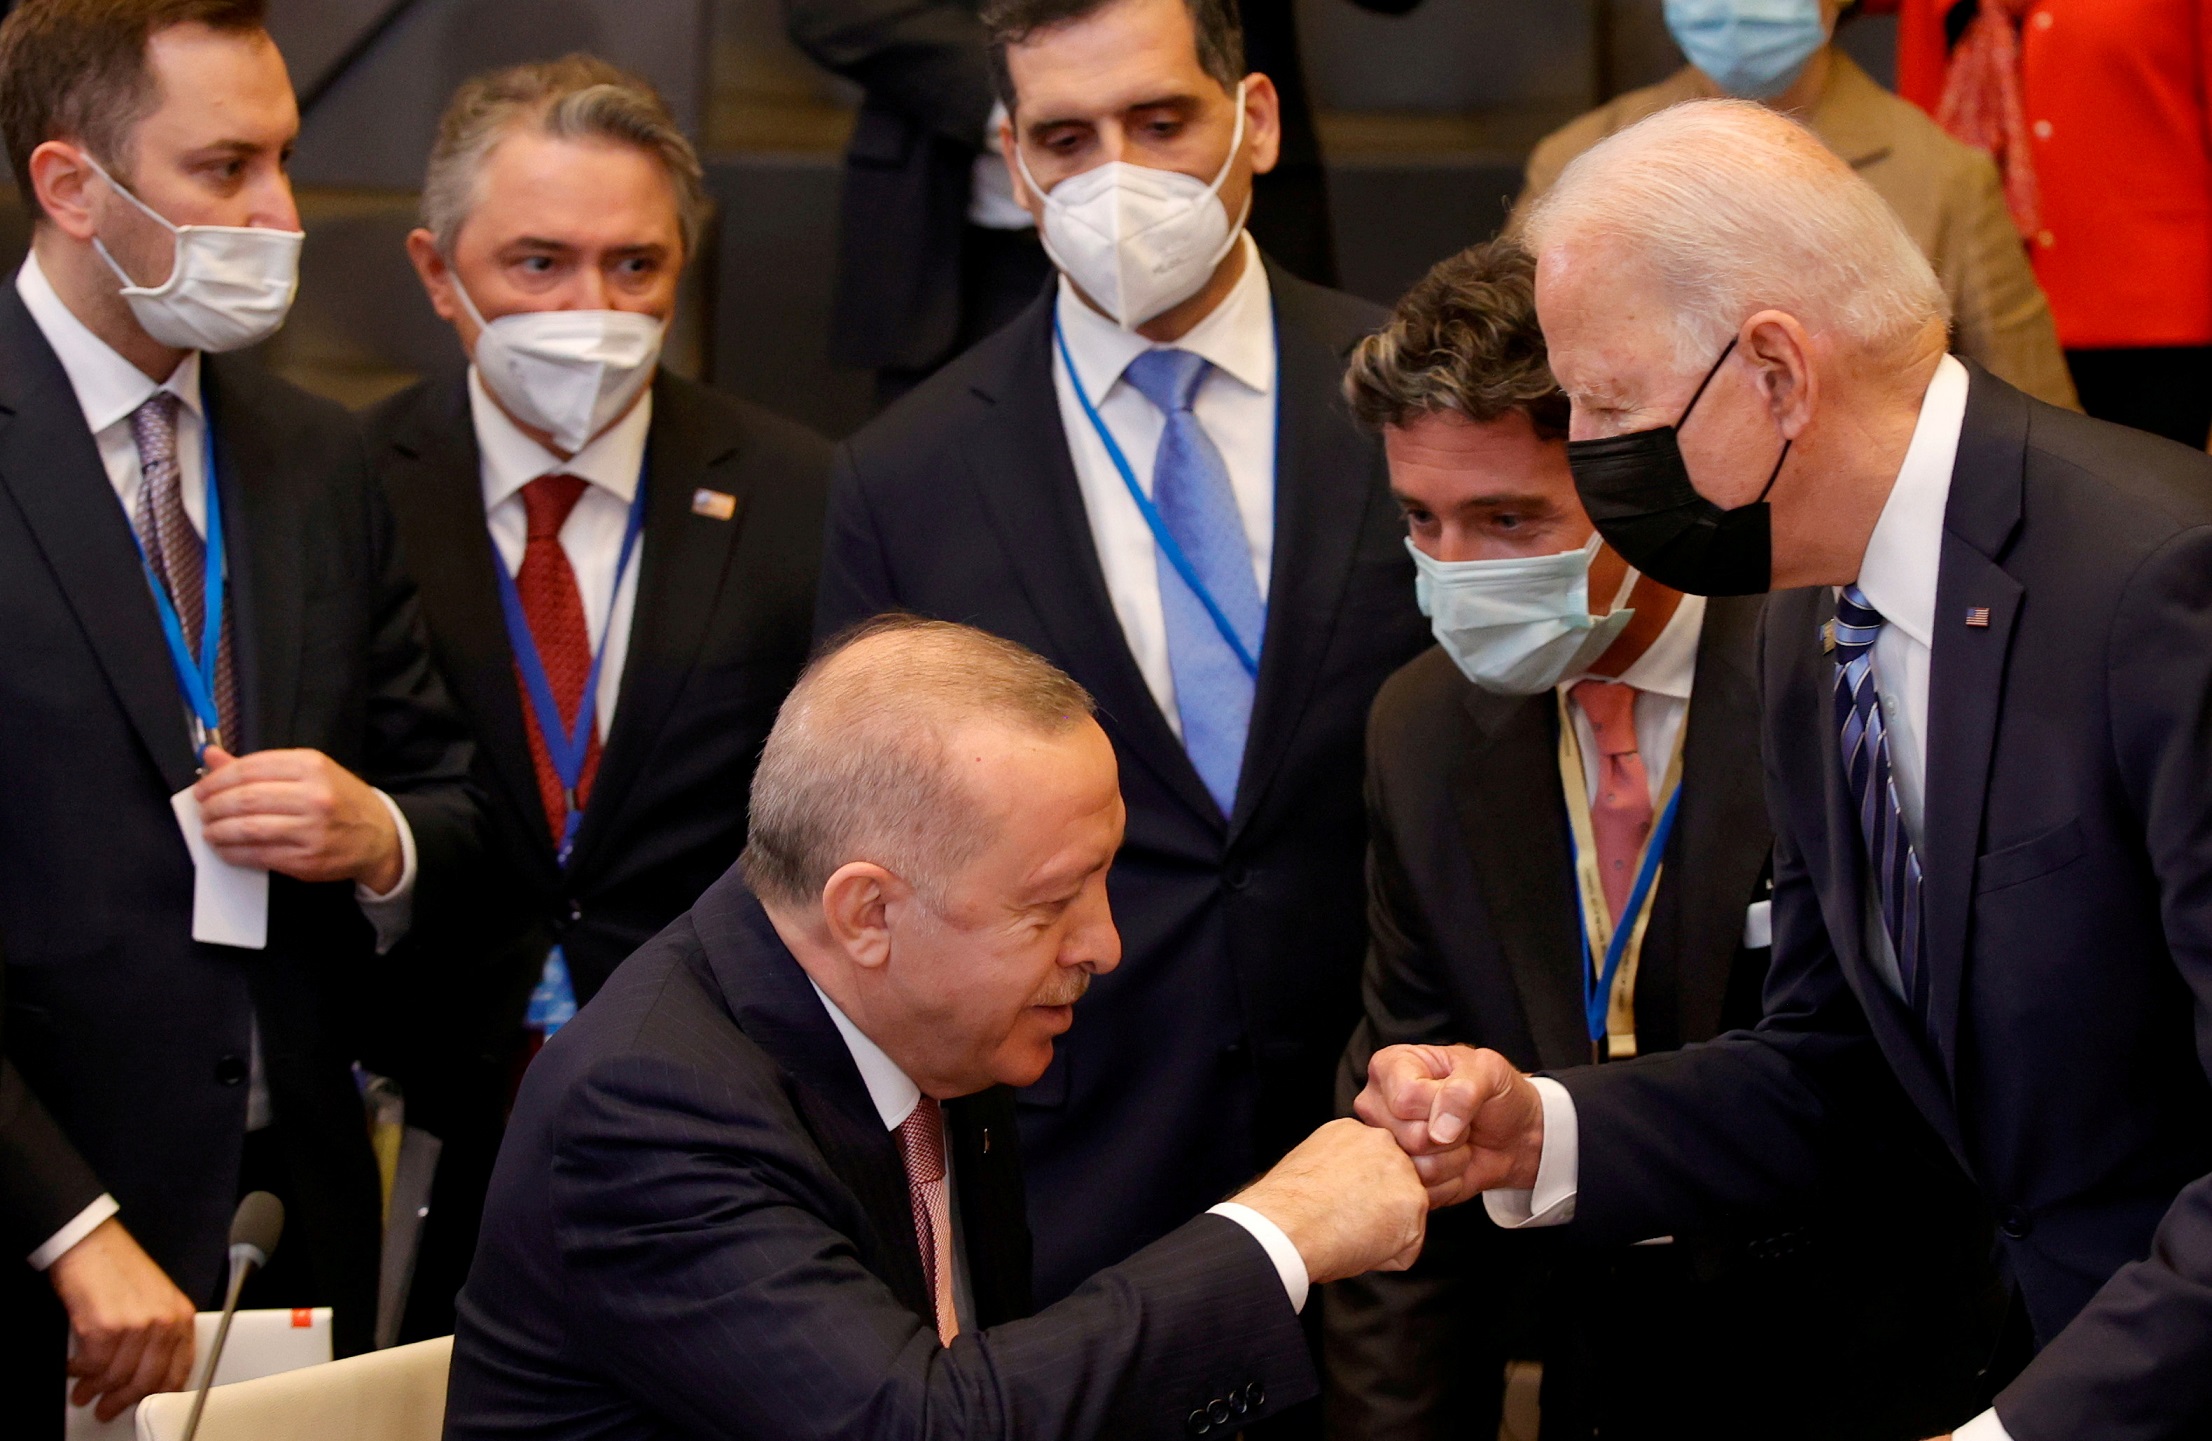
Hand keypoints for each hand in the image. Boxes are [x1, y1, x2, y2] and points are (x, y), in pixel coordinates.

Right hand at [48, 1218, 196, 1420]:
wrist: (92, 1244)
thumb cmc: (119, 1268)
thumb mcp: (155, 1299)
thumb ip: (158, 1335)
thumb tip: (146, 1373)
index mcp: (180, 1316)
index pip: (178, 1370)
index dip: (159, 1393)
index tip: (145, 1403)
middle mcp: (162, 1322)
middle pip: (146, 1380)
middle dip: (122, 1401)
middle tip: (107, 1408)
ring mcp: (135, 1326)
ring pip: (116, 1377)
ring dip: (95, 1390)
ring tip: (84, 1393)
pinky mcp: (105, 1328)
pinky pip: (92, 1366)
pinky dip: (79, 1372)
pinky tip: (74, 1369)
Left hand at [195, 747, 401, 890]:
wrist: (379, 835)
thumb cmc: (340, 800)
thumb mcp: (308, 772)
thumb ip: (258, 767)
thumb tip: (210, 757)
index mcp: (311, 766)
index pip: (250, 768)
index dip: (217, 779)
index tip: (203, 788)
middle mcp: (313, 795)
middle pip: (245, 799)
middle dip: (214, 806)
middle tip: (204, 810)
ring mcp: (311, 829)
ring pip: (247, 828)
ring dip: (218, 831)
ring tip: (210, 830)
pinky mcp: (306, 859)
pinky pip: (258, 855)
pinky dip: (233, 853)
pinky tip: (225, 848)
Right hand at [1230, 1118, 1427, 1284]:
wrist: (1286, 1226)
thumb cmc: (1285, 1208)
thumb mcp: (1310, 1168)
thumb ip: (1341, 1171)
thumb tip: (1346, 1193)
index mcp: (1352, 1132)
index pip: (1372, 1167)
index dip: (1357, 1196)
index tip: (1338, 1206)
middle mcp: (1382, 1142)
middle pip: (1393, 1187)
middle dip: (1376, 1211)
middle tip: (1343, 1222)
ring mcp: (1402, 1171)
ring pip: (1403, 1217)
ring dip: (1382, 1235)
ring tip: (1347, 1233)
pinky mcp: (1414, 1203)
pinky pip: (1406, 1247)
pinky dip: (1385, 1258)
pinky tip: (1357, 1246)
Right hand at [1354, 1044, 1545, 1207]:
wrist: (1513, 1135)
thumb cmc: (1495, 1094)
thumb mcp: (1489, 1071)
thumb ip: (1463, 1090)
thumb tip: (1439, 1131)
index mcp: (1390, 1066)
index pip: (1405, 1097)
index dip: (1439, 1105)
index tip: (1458, 1096)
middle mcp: (1377, 1105)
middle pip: (1407, 1136)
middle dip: (1449, 1136)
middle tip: (1460, 1123)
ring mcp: (1384, 1144)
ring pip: (1414, 1168)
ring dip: (1451, 1160)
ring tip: (1458, 1143)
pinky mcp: (1398, 1177)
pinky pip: (1421, 1191)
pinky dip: (1449, 1182)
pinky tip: (1453, 1163)